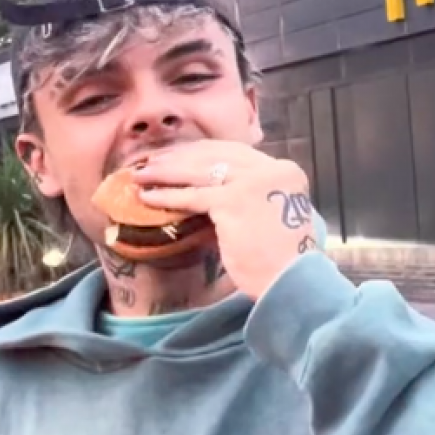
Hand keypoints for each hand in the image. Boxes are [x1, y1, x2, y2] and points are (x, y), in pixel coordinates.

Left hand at [134, 141, 318, 299]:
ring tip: (142, 174)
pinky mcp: (233, 201)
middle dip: (180, 156)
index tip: (179, 154)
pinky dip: (167, 195)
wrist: (292, 282)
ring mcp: (252, 182)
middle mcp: (271, 170)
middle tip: (153, 159)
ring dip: (166, 171)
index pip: (236, 152)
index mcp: (285, 171)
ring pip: (200, 170)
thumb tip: (211, 193)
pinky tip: (147, 196)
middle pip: (216, 154)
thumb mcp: (273, 215)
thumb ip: (252, 198)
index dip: (203, 152)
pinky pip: (192, 195)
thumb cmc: (283, 260)